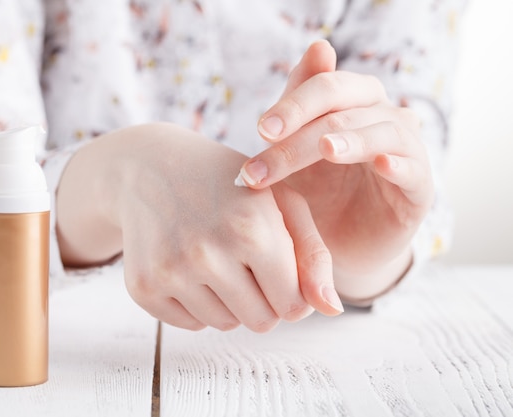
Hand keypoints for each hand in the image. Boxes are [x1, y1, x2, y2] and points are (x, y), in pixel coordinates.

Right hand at [57, 123, 339, 331]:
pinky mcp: (143, 287)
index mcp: (252, 229)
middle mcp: (208, 253)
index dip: (292, 291)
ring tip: (215, 256)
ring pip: (225, 325)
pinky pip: (190, 325)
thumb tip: (332, 310)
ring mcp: (170, 272)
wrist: (151, 167)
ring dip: (229, 300)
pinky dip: (197, 303)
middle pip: (262, 323)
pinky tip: (188, 265)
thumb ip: (314, 257)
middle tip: (244, 259)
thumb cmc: (227, 185)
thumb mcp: (281, 203)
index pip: (293, 308)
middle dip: (262, 298)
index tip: (279, 267)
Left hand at [238, 40, 433, 299]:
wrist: (338, 246)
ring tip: (325, 148)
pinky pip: (413, 169)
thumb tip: (319, 45)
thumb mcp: (296, 152)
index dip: (294, 103)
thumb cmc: (317, 192)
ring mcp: (404, 151)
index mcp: (352, 103)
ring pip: (380, 132)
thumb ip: (299, 105)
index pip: (326, 87)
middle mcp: (381, 118)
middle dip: (303, 124)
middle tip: (268, 143)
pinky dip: (397, 164)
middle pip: (348, 105)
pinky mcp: (418, 188)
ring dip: (349, 140)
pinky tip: (380, 165)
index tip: (261, 130)